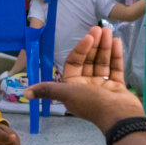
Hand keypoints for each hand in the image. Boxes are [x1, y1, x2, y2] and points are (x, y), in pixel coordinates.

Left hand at [24, 26, 143, 131]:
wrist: (119, 116)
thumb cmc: (92, 103)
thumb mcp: (66, 93)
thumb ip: (47, 90)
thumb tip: (26, 93)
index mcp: (73, 87)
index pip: (74, 63)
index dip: (80, 49)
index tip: (88, 36)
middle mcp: (87, 86)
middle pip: (89, 61)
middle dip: (94, 45)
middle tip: (99, 28)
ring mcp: (103, 86)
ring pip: (102, 62)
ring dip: (105, 47)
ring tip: (109, 31)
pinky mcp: (117, 87)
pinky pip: (115, 68)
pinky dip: (115, 56)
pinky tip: (116, 41)